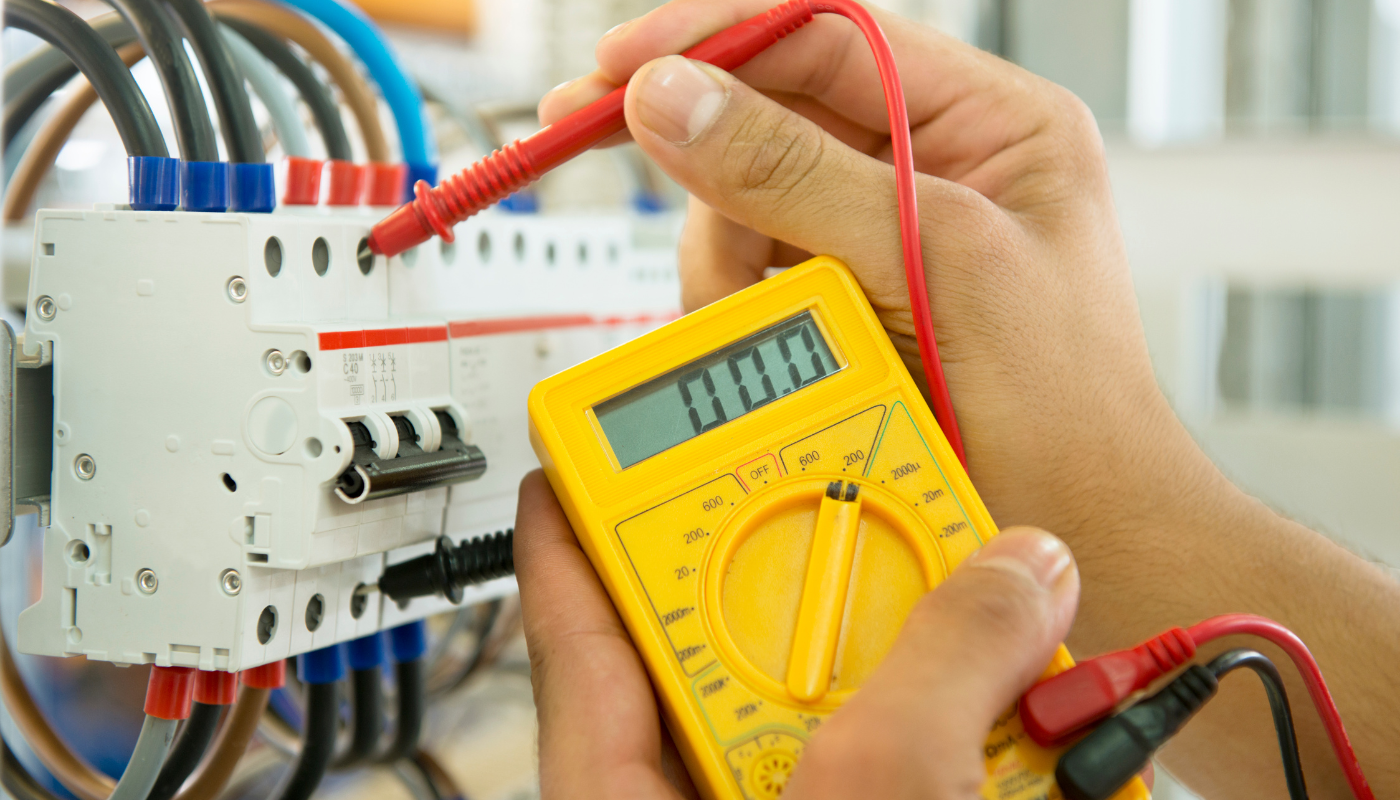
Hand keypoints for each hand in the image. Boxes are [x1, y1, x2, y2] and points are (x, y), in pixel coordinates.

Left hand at [514, 470, 1079, 798]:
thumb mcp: (871, 795)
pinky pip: (920, 763)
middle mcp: (707, 792)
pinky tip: (1030, 730)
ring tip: (999, 648)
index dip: (585, 509)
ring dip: (935, 668)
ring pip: (852, 702)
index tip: (592, 431)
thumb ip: (934, 671)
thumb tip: (1013, 574)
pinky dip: (972, 740)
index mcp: (626, 787)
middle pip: (740, 636)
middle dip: (823, 568)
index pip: (581, 615)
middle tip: (875, 504)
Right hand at [539, 0, 1206, 555]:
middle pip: (769, 111)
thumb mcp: (934, 257)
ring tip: (760, 309)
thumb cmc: (1060, 400)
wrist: (1066, 524)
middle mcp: (925, 168)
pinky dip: (730, 304)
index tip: (626, 64)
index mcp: (984, 122)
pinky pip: (744, 274)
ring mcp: (873, 238)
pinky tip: (758, 334)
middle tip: (591, 133)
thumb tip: (675, 100)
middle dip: (704, 155)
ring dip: (722, 254)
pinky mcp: (836, 303)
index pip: (828, 33)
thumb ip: (797, 172)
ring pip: (741, 201)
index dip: (717, 38)